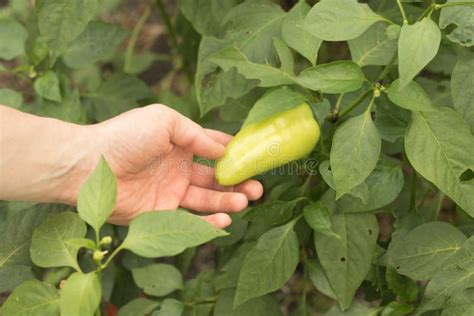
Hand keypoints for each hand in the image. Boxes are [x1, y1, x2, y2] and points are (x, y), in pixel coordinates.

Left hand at [92, 104, 262, 227]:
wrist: (89, 164)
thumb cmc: (125, 136)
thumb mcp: (165, 121)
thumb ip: (197, 135)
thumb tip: (225, 148)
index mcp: (179, 143)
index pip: (213, 148)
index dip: (234, 153)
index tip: (256, 158)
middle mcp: (178, 168)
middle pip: (216, 177)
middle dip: (238, 182)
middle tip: (258, 188)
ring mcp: (170, 191)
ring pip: (207, 199)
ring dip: (228, 201)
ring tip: (246, 201)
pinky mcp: (161, 213)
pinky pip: (190, 220)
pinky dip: (209, 222)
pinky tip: (225, 220)